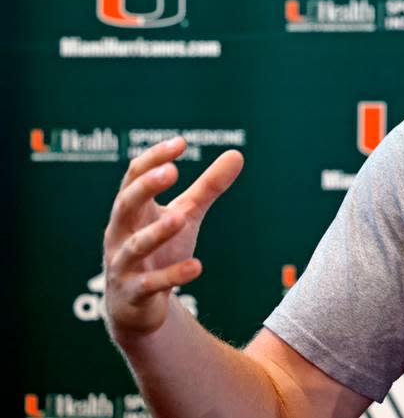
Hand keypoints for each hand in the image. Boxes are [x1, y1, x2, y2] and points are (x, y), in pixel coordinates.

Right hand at [102, 137, 242, 341]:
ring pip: (135, 246)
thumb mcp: (185, 215)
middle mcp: (121, 234)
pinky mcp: (134, 294)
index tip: (181, 142)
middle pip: (125, 205)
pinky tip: (196, 267)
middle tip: (170, 171)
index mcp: (132, 211)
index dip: (154, 159)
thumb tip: (237, 154)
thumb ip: (207, 187)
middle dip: (145, 188)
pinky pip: (151, 284)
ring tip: (180, 218)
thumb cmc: (159, 251)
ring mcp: (123, 265)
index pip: (135, 177)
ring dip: (156, 232)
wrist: (136, 307)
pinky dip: (173, 276)